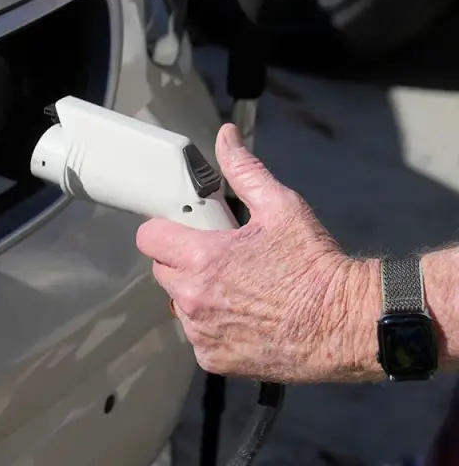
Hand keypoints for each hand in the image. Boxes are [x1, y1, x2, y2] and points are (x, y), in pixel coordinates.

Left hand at [136, 124, 365, 382]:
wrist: (347, 323)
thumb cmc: (315, 264)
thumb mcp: (281, 207)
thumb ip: (244, 171)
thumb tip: (226, 137)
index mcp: (201, 258)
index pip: (148, 238)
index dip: (164, 230)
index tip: (183, 231)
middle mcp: (193, 297)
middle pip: (162, 271)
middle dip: (183, 262)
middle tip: (221, 259)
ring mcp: (201, 332)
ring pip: (179, 305)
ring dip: (198, 296)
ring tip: (239, 290)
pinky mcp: (213, 359)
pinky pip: (198, 337)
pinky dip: (214, 329)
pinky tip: (245, 319)